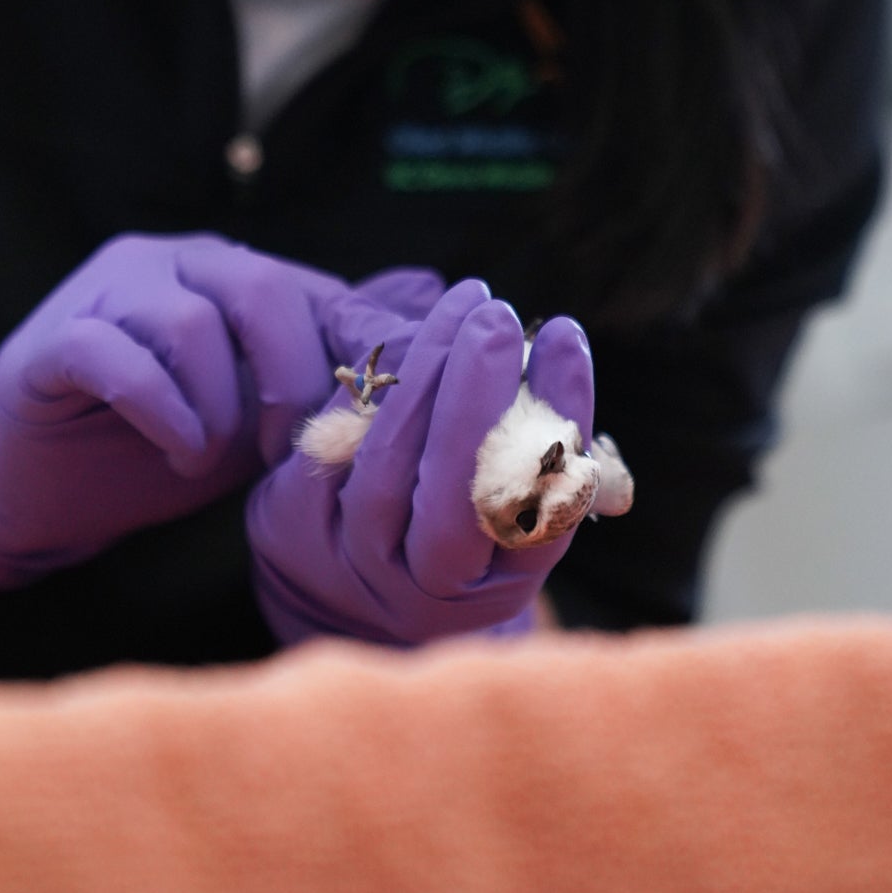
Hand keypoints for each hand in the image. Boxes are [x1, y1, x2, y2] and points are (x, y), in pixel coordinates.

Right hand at [0, 235, 440, 641]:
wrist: (28, 486)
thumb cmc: (154, 446)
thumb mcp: (257, 418)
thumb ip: (326, 366)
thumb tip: (433, 299)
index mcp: (227, 273)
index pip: (313, 288)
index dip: (353, 351)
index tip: (376, 417)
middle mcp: (171, 263)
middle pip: (261, 287)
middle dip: (292, 375)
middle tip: (290, 444)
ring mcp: (108, 294)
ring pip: (193, 321)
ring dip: (219, 407)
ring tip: (209, 458)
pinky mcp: (52, 341)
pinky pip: (116, 355)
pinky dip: (161, 409)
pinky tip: (175, 449)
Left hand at [247, 280, 594, 647]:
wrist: (341, 586)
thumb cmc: (449, 519)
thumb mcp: (503, 503)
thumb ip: (543, 455)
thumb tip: (595, 429)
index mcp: (502, 583)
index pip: (549, 502)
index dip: (561, 417)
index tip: (566, 337)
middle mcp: (430, 588)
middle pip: (460, 497)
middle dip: (479, 397)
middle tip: (497, 316)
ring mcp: (357, 564)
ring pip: (389, 464)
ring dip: (425, 373)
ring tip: (463, 304)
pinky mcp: (296, 527)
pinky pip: (337, 442)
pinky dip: (371, 384)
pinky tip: (405, 332)